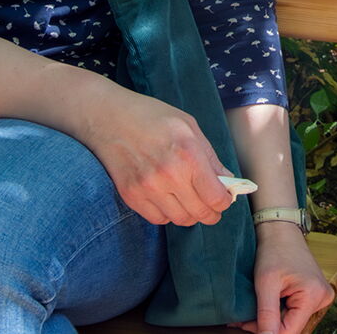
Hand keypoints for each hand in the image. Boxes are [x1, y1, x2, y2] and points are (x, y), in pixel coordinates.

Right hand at [76, 85, 234, 226]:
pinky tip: (169, 199)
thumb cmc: (152, 116)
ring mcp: (148, 188)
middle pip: (200, 213)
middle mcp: (170, 175)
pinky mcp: (131, 196)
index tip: (225, 198)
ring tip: (190, 201)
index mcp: (189, 154)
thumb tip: (228, 180)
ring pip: (180, 219)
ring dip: (190, 214)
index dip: (225, 202)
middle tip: (212, 207)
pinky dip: (168, 214)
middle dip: (211, 213)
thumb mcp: (189, 126)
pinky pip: (158, 219)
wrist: (109, 118)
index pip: (216, 197)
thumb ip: (210, 156)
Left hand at [235, 222, 333, 333]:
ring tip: (251, 311)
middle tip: (242, 319)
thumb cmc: (274, 250)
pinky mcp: (313, 294)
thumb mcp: (266, 283)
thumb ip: (266, 315)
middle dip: (266, 326)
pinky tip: (265, 304)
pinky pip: (295, 312)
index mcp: (314, 295)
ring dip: (270, 319)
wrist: (281, 230)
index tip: (244, 325)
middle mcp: (322, 297)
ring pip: (291, 320)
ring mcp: (320, 296)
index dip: (266, 332)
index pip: (289, 331)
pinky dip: (277, 311)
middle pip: (291, 326)